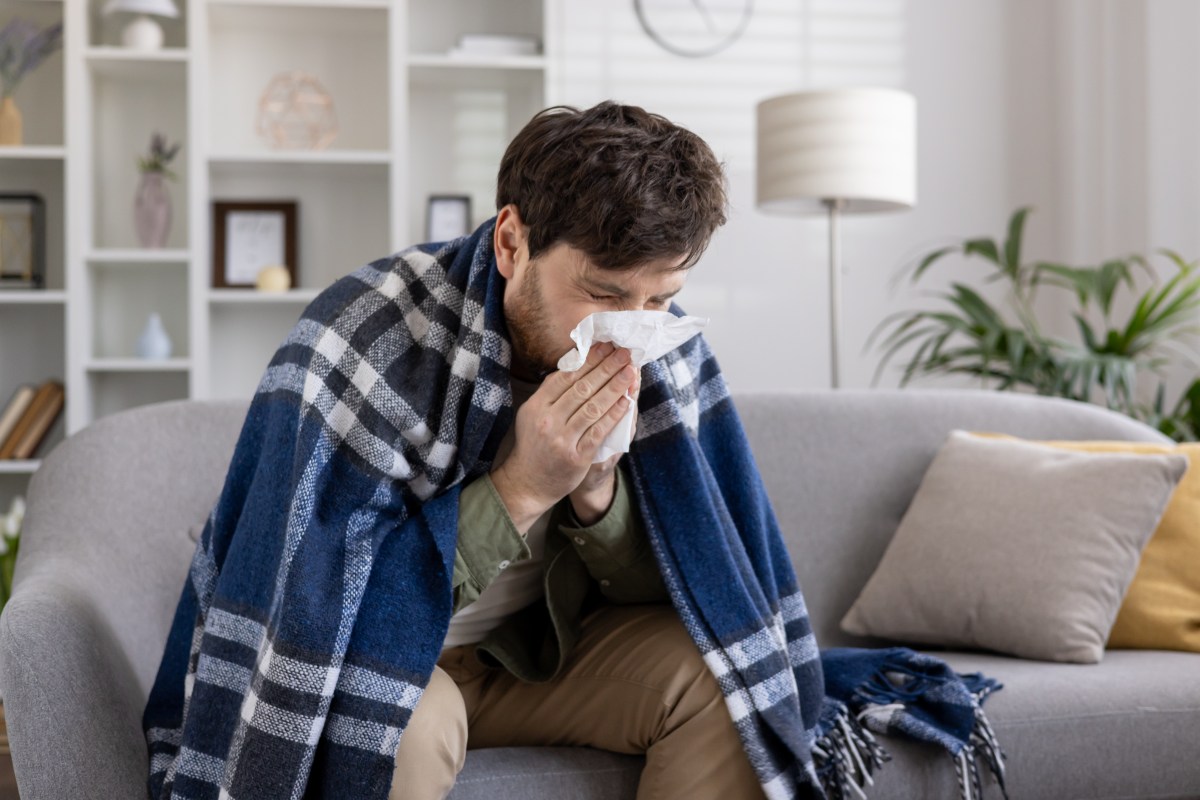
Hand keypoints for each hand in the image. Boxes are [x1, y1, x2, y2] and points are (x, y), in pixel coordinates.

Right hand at [490, 342, 637, 532]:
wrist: (528, 483)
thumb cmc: (535, 444)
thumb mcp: (533, 414)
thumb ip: (551, 392)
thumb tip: (575, 362)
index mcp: (536, 406)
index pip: (566, 376)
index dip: (589, 359)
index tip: (606, 346)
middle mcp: (548, 420)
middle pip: (583, 388)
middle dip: (607, 368)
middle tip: (624, 353)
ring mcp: (562, 440)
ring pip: (593, 407)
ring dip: (615, 387)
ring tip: (630, 371)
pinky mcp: (576, 457)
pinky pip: (599, 432)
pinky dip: (614, 415)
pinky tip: (627, 401)